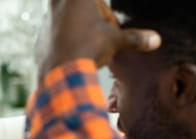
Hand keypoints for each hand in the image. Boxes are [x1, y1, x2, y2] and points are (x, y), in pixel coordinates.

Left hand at [36, 0, 160, 78]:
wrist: (61, 75)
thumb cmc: (88, 50)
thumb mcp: (115, 42)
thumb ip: (134, 38)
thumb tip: (155, 40)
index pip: (95, 2)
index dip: (105, 13)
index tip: (110, 26)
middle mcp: (57, 5)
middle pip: (80, 7)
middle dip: (91, 16)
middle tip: (100, 28)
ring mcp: (46, 22)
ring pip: (65, 20)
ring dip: (77, 28)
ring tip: (90, 44)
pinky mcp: (40, 39)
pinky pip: (55, 37)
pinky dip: (65, 42)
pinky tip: (75, 55)